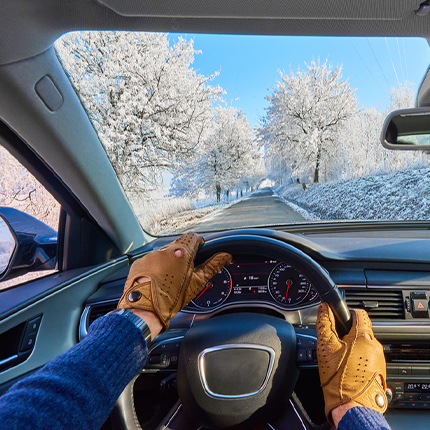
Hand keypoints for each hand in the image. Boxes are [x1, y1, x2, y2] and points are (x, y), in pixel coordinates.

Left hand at [118, 232, 231, 330]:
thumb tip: (226, 256)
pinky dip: (156, 267)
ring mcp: (151, 255)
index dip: (199, 243)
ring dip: (169, 261)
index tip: (199, 251)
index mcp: (182, 252)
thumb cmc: (171, 297)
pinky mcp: (140, 262)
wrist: (145, 308)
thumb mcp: (197, 282)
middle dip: (184, 255)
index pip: (193, 236)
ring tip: (170, 279)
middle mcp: (165, 249)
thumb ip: (213, 266)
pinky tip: (158, 280)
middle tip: (186, 271)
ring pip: (165, 253)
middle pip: (179, 245)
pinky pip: (152, 260)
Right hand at [316, 303, 386, 427]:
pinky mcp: (379, 371)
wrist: (351, 407)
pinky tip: (347, 368)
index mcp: (363, 336)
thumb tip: (323, 309)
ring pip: (364, 344)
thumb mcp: (325, 347)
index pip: (359, 312)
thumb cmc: (339, 379)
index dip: (346, 313)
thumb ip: (324, 323)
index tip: (338, 319)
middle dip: (347, 334)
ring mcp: (379, 360)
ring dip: (352, 347)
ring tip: (340, 358)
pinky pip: (367, 358)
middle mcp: (376, 346)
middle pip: (361, 330)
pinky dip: (358, 359)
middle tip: (335, 344)